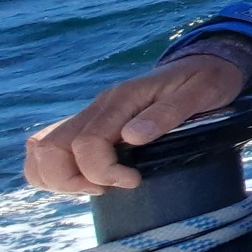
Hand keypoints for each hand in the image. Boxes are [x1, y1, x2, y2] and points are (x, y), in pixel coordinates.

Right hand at [25, 55, 248, 195]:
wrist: (207, 63)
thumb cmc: (208, 79)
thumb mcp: (203, 92)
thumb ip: (169, 112)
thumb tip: (132, 137)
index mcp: (122, 99)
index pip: (87, 142)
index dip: (102, 171)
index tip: (133, 181)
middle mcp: (99, 107)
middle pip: (51, 148)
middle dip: (71, 180)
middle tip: (109, 188)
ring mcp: (92, 115)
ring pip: (43, 149)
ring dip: (60, 178)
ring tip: (98, 186)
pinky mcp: (93, 125)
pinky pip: (52, 148)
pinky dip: (57, 171)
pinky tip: (90, 179)